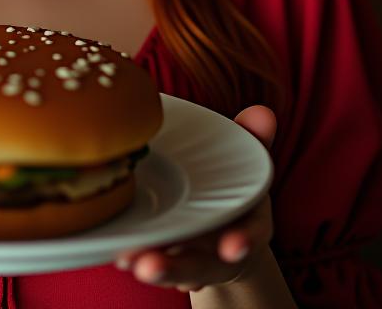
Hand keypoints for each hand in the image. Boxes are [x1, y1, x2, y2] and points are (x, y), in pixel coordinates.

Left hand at [114, 105, 275, 292]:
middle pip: (202, 263)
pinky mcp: (169, 261)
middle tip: (149, 265)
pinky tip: (118, 255)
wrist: (226, 228)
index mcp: (248, 223)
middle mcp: (220, 249)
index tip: (232, 247)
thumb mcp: (246, 163)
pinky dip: (139, 261)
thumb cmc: (232, 184)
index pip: (251, 234)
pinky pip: (155, 265)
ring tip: (124, 259)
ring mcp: (194, 260)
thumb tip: (263, 111)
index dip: (243, 241)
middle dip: (177, 266)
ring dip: (151, 267)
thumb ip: (253, 138)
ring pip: (174, 269)